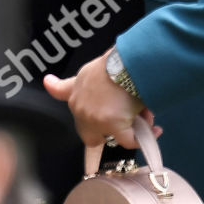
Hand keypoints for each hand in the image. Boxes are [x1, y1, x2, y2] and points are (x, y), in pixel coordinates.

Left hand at [44, 51, 159, 151]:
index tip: (49, 81)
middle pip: (88, 129)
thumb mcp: (106, 69)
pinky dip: (142, 138)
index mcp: (78, 86)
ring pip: (113, 135)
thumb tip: (123, 105)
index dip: (54, 86)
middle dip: (108, 128)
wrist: (128, 65)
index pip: (60, 88)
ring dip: (130, 129)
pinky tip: (154, 130)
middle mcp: (80, 105)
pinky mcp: (111, 126)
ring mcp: (94, 118)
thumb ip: (103, 86)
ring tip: (147, 118)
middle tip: (127, 120)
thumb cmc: (122, 62)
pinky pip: (129, 141)